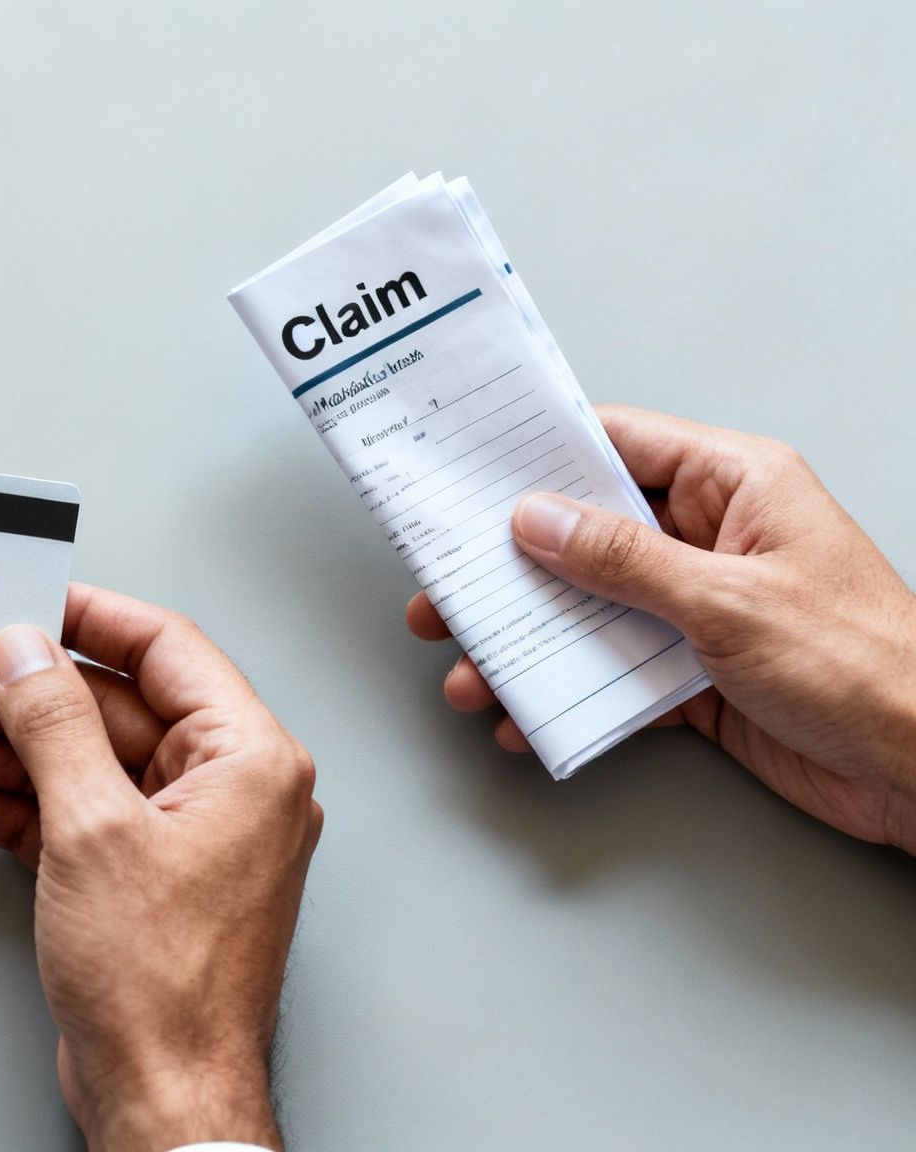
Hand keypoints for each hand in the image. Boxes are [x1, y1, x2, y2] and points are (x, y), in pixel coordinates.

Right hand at [0, 584, 320, 1151]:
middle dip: (3, 705)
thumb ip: (52, 726)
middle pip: (98, 711)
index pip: (162, 649)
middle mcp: (221, 791)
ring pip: (67, 766)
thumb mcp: (93, 830)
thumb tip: (24, 653)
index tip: (20, 602)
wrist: (161, 1098)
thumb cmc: (167, 989)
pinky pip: (59, 817)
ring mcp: (174, 838)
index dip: (83, 618)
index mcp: (247, 760)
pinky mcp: (130, 880)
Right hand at [408, 404, 915, 848]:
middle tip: (447, 591)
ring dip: (530, 644)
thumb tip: (539, 520)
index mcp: (739, 487)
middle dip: (513, 570)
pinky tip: (529, 716)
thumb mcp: (729, 601)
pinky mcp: (699, 677)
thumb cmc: (866, 665)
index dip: (544, 454)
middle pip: (590, 536)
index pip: (623, 446)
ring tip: (473, 673)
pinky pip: (614, 675)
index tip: (472, 469)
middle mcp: (717, 539)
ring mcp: (704, 610)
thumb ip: (624, 559)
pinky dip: (567, 696)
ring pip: (592, 612)